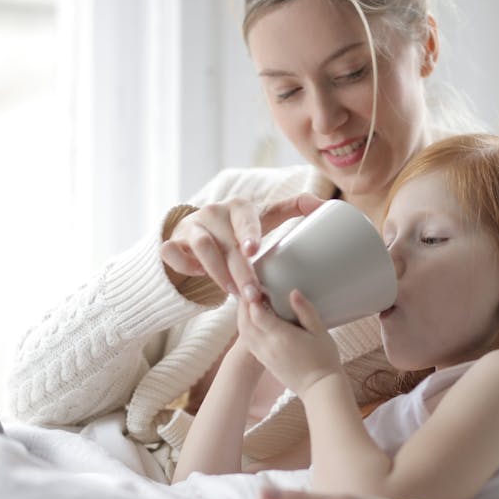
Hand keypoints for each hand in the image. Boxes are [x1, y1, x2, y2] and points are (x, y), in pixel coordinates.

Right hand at [160, 194, 323, 298]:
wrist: (196, 231)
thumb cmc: (238, 227)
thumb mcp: (264, 216)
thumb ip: (293, 208)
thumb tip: (325, 204)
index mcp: (239, 207)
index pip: (245, 216)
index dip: (249, 232)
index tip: (254, 250)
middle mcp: (214, 212)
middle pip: (226, 242)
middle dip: (239, 270)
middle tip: (251, 293)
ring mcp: (192, 226)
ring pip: (202, 249)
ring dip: (217, 273)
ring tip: (232, 292)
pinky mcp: (174, 241)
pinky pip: (173, 253)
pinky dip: (185, 266)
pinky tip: (200, 276)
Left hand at [237, 289, 340, 395]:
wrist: (320, 388)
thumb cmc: (324, 359)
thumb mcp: (320, 331)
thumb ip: (305, 311)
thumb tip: (293, 292)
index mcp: (281, 336)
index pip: (256, 313)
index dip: (253, 297)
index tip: (259, 286)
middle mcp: (267, 346)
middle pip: (245, 321)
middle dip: (244, 304)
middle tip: (251, 290)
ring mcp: (264, 355)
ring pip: (244, 332)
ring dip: (243, 316)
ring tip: (250, 303)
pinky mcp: (264, 361)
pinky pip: (248, 342)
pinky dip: (246, 328)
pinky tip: (254, 321)